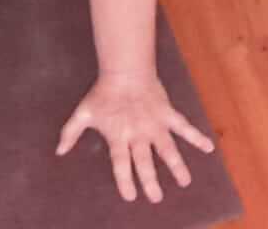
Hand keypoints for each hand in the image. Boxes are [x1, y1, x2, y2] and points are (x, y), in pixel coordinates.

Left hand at [57, 74, 214, 203]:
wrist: (125, 69)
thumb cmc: (103, 92)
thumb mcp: (83, 113)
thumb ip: (70, 133)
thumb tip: (58, 152)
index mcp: (118, 137)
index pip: (121, 165)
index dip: (125, 181)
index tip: (130, 197)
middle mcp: (138, 135)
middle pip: (145, 163)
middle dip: (150, 182)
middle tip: (156, 198)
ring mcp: (155, 125)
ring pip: (167, 150)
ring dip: (177, 166)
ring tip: (184, 182)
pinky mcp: (167, 113)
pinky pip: (184, 127)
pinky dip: (197, 137)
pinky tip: (209, 147)